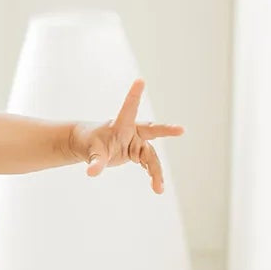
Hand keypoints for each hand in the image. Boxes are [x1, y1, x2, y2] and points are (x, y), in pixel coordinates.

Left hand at [71, 79, 182, 193]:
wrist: (90, 146)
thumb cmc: (90, 143)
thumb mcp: (91, 153)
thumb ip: (95, 162)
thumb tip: (92, 173)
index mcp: (120, 124)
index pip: (129, 107)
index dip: (134, 94)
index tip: (140, 80)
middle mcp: (132, 131)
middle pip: (151, 130)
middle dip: (166, 130)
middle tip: (181, 130)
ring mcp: (136, 142)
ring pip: (151, 156)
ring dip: (155, 172)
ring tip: (159, 189)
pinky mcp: (137, 152)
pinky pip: (148, 164)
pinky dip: (153, 175)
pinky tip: (157, 186)